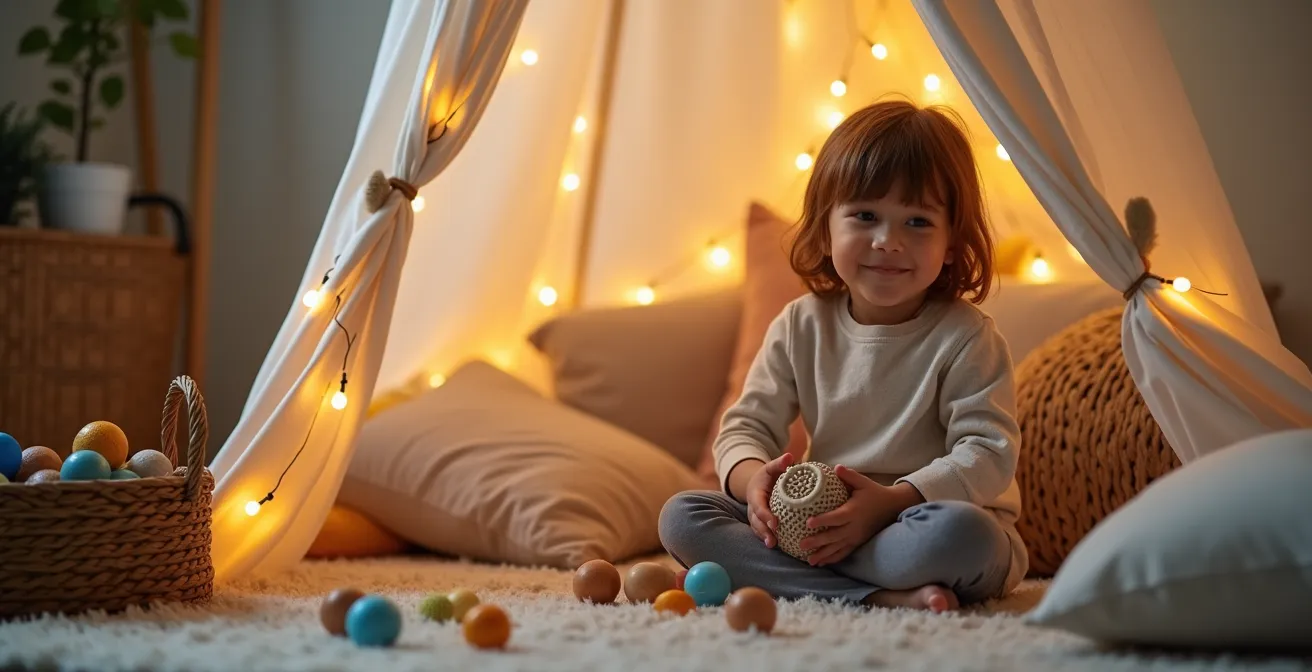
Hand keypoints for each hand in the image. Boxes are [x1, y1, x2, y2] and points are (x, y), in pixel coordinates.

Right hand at [744, 452, 796, 548]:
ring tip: (773, 546)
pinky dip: (769, 539)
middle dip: (764, 531)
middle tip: (773, 540)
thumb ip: (779, 463)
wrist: (758, 484)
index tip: (775, 522)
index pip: (759, 506)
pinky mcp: (760, 524)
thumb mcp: (771, 468)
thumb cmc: (767, 476)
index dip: (766, 515)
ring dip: (765, 538)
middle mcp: (753, 508)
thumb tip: (790, 457)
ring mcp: (755, 518)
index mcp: (755, 495)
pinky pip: (763, 532)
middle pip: (757, 521)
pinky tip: (780, 547)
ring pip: (758, 529)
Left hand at [799, 465, 923, 565]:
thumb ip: (849, 475)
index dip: (822, 521)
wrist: (892, 507)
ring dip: (823, 554)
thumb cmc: (874, 492)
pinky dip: (833, 558)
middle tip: (801, 545)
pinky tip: (822, 563)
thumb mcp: (863, 482)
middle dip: (817, 542)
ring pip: (837, 548)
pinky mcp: (858, 542)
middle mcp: (854, 527)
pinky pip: (844, 552)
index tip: (808, 523)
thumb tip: (835, 467)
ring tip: (809, 561)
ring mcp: (856, 537)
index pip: (836, 517)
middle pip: (834, 536)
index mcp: (853, 511)